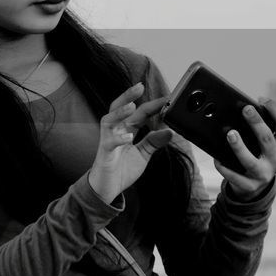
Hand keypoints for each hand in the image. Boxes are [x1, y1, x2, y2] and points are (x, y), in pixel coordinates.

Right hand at [89, 82, 174, 204]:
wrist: (106, 189)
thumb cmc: (121, 170)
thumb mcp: (143, 155)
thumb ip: (154, 143)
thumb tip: (170, 132)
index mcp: (126, 130)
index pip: (140, 113)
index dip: (153, 106)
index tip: (167, 99)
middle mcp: (116, 131)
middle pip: (119, 108)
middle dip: (128, 96)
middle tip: (139, 86)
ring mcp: (108, 140)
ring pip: (109, 120)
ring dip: (120, 112)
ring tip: (131, 105)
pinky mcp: (105, 153)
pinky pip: (109, 143)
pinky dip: (118, 139)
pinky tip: (128, 137)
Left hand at [214, 98, 275, 199]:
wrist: (256, 187)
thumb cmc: (260, 156)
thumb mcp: (267, 144)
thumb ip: (262, 129)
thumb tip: (244, 109)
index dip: (275, 110)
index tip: (262, 99)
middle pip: (266, 138)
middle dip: (256, 122)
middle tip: (245, 109)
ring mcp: (265, 174)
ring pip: (250, 160)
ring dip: (239, 147)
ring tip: (230, 134)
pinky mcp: (250, 186)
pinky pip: (235, 176)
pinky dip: (225, 167)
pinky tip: (218, 159)